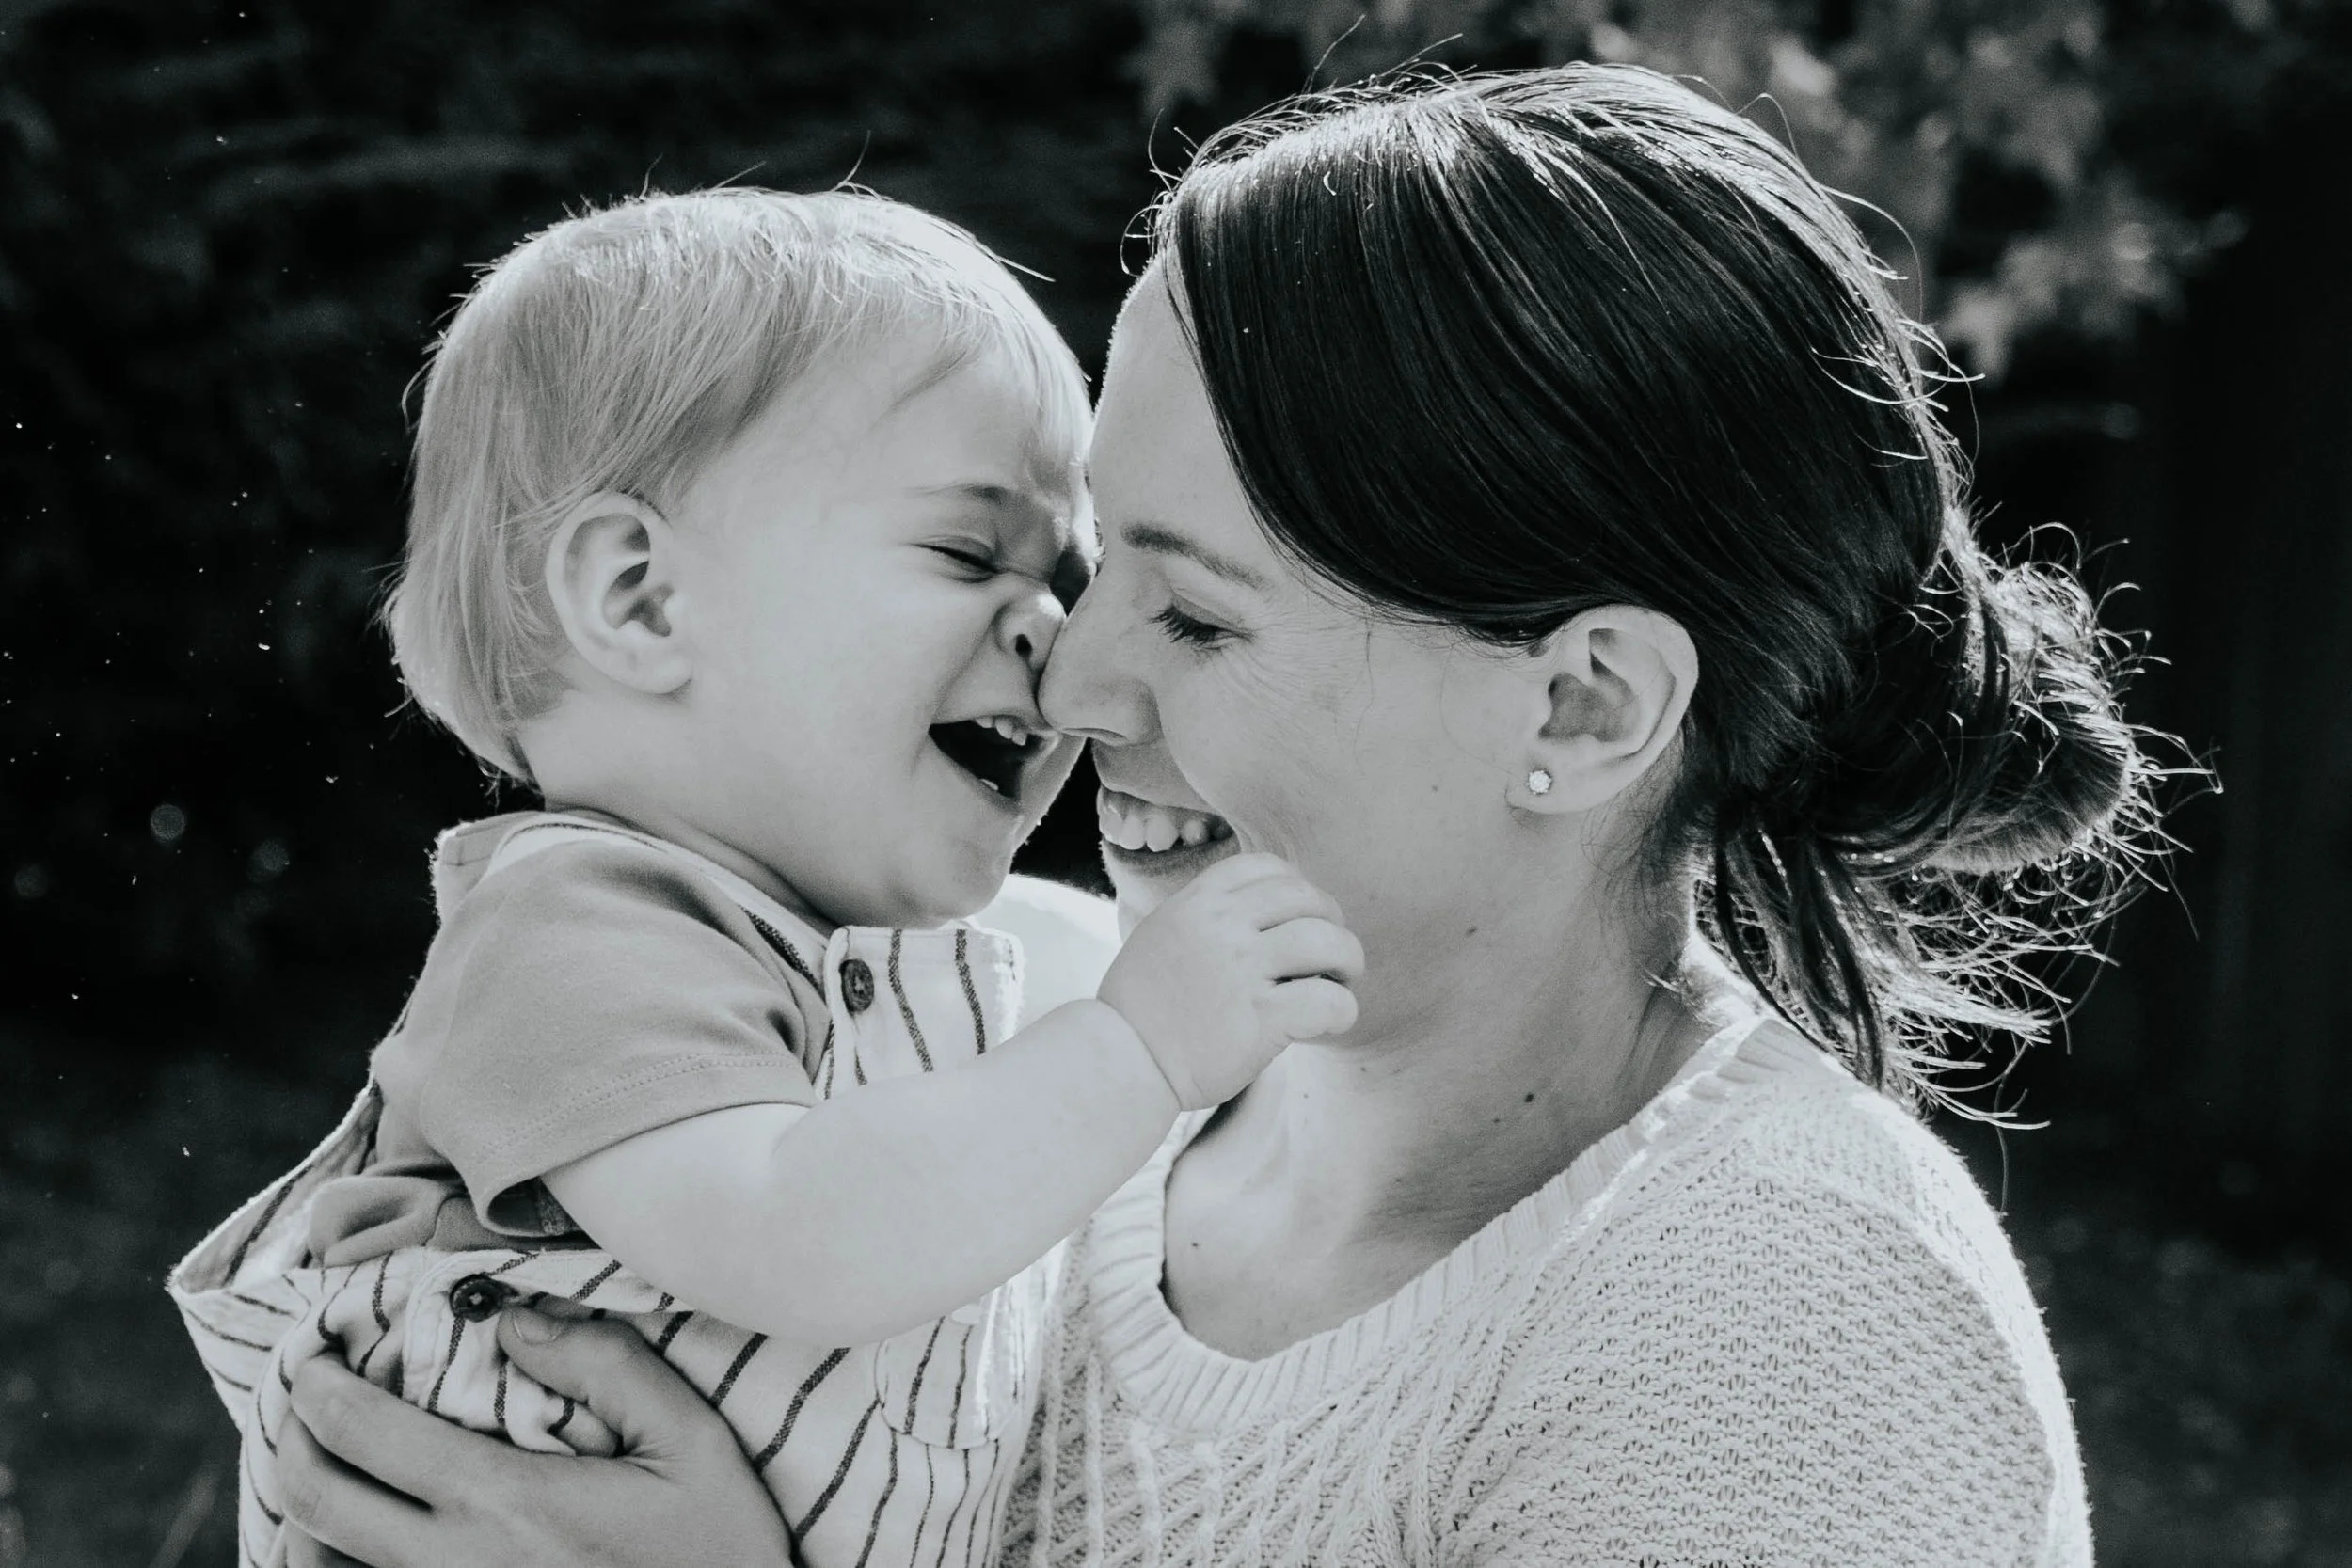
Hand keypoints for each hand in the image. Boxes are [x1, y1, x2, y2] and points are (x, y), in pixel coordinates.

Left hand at [279, 1308, 790, 1567]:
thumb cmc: (715, 1549)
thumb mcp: (691, 1443)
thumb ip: (609, 1367)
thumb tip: (516, 1323)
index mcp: (503, 1502)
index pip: (361, 1433)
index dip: (316, 1382)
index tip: (313, 1350)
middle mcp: (450, 1565)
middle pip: (313, 1498)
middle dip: (289, 1433)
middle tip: (302, 1393)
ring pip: (316, 1560)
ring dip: (302, 1504)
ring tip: (320, 1459)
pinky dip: (330, 1557)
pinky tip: (352, 1530)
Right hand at [1098, 852, 1362, 1107]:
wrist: (1120, 1061)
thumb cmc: (1142, 1009)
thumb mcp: (1162, 936)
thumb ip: (1206, 917)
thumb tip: (1258, 912)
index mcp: (1197, 902)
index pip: (1268, 867)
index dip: (1298, 888)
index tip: (1303, 918)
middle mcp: (1221, 926)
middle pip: (1308, 899)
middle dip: (1332, 923)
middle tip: (1333, 954)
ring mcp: (1241, 969)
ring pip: (1329, 942)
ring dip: (1348, 960)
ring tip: (1341, 982)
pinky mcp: (1260, 1017)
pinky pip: (1329, 1000)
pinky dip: (1342, 1010)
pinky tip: (1330, 1022)